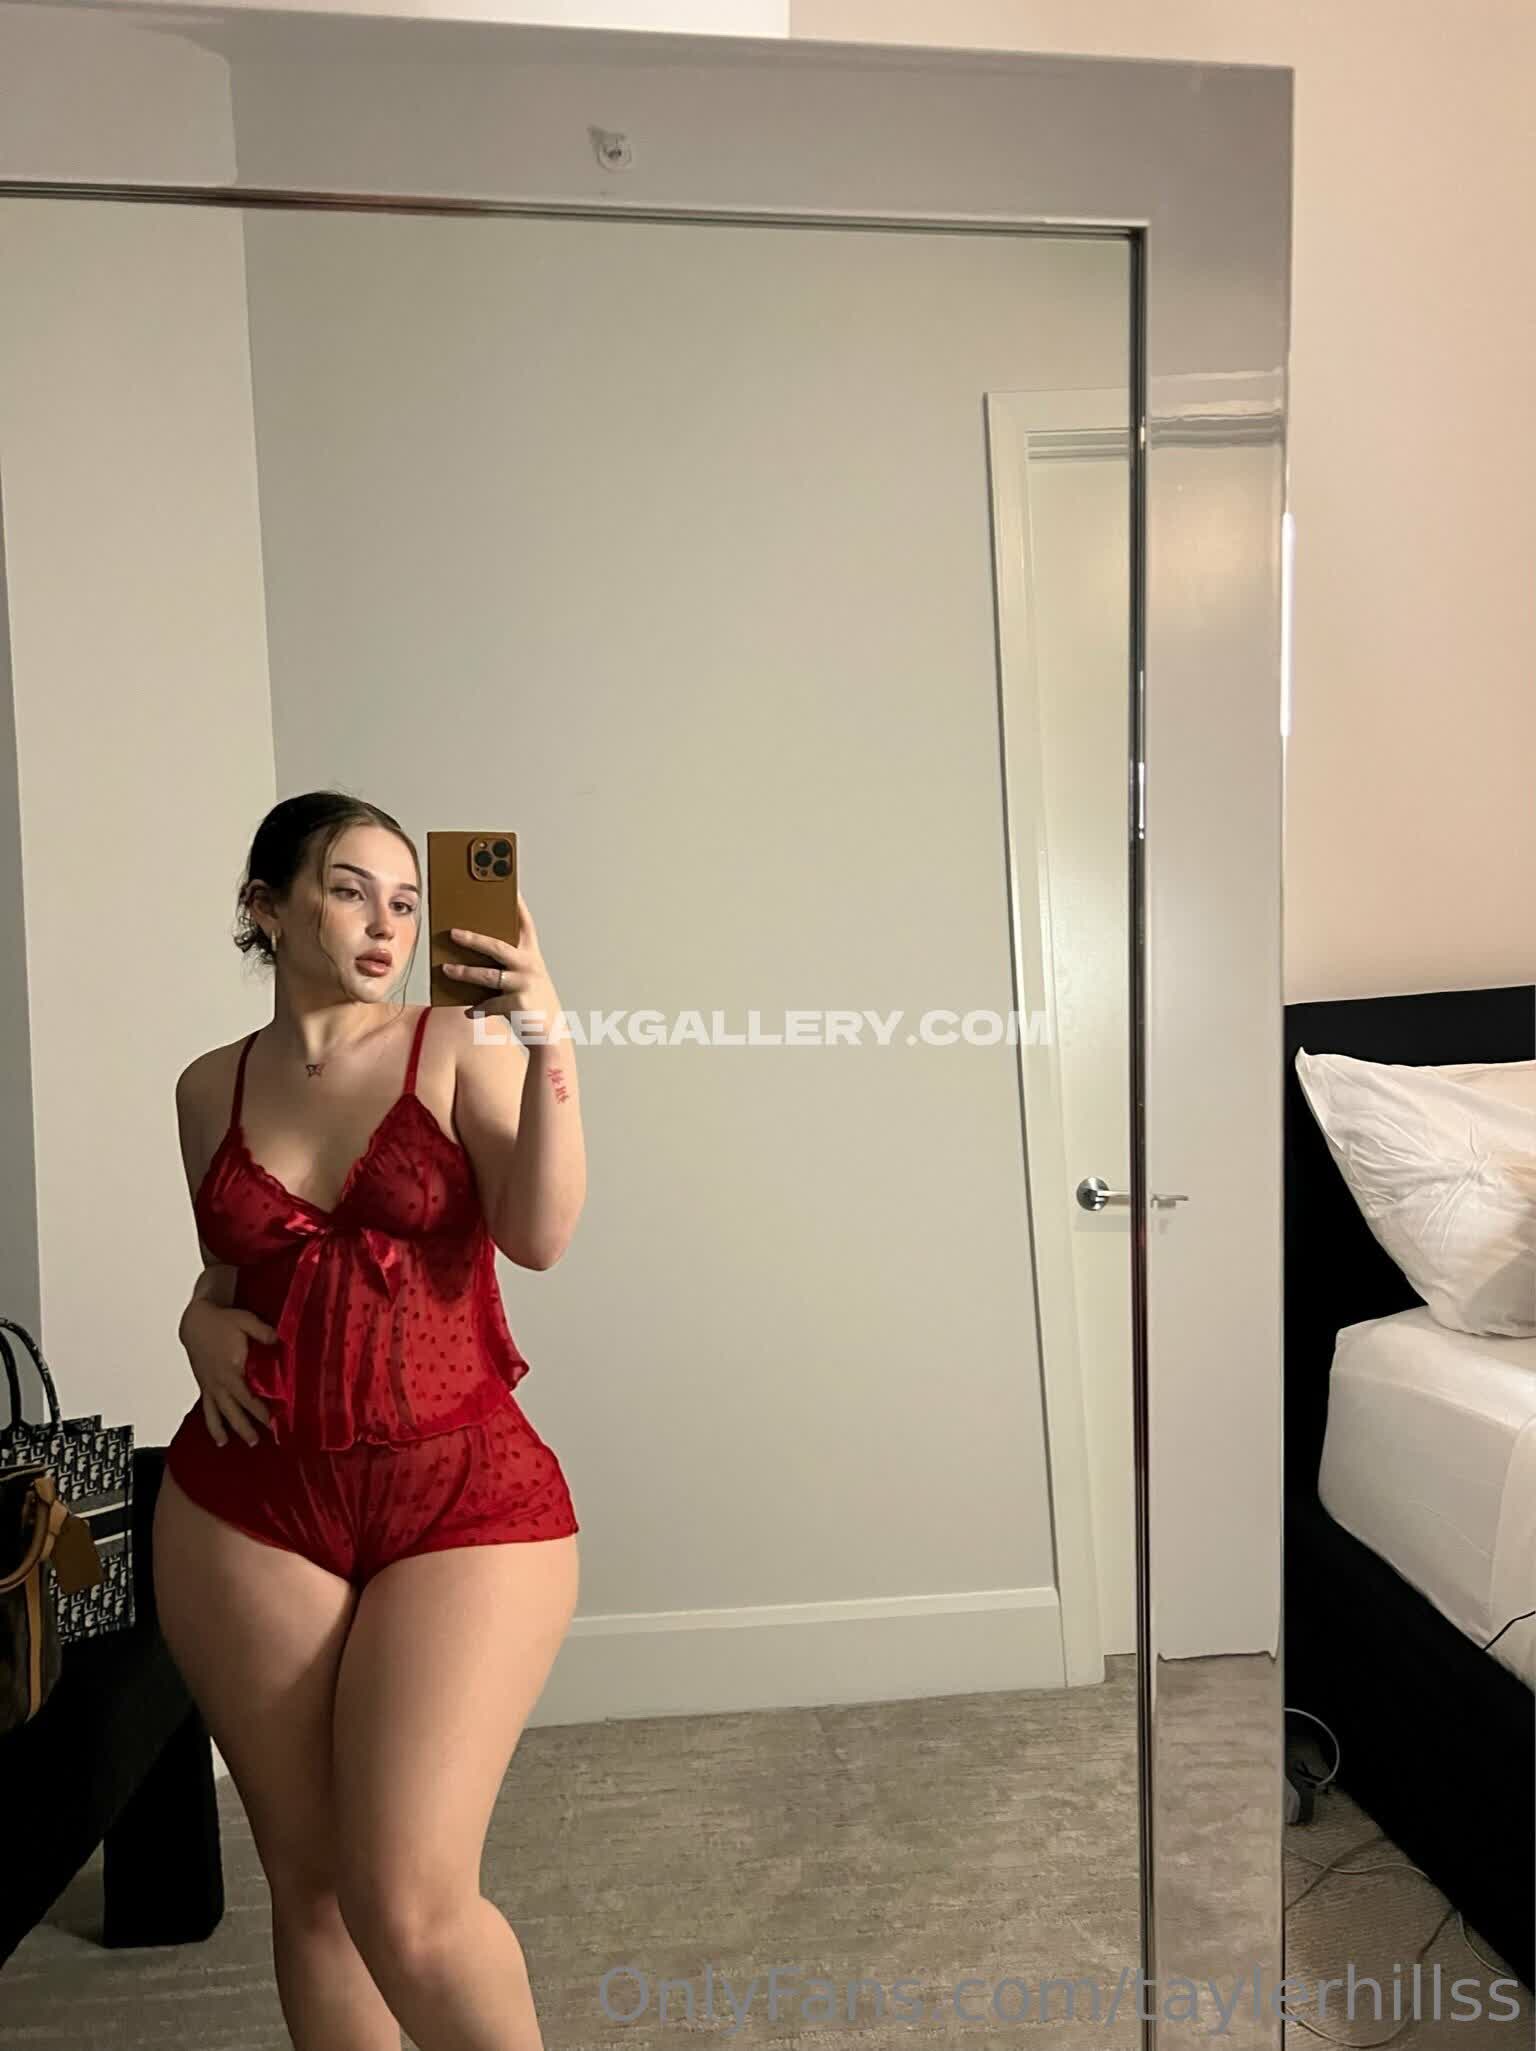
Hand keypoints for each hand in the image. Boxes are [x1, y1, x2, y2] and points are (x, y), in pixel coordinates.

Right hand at [178, 1300, 276, 1447]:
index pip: (248, 1396)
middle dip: (246, 1426)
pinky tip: (219, 1437)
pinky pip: (207, 1409)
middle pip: (234, 1410)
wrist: (195, 1323)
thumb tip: (280, 1340)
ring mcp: (210, 1386)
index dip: (260, 1409)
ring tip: (237, 1443)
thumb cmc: (221, 1321)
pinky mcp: (204, 1386)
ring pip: (219, 1413)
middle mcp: (219, 1382)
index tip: (273, 1420)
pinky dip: (212, 1424)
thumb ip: (263, 1332)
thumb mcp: (245, 1321)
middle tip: (258, 1440)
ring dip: (228, 1429)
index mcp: (231, 1369)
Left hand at [444, 891, 560, 1031]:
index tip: (507, 886)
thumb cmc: (533, 1002)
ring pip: (488, 975)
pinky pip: (489, 1005)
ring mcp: (524, 984)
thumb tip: (472, 954)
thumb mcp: (525, 978)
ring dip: (464, 972)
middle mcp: (530, 966)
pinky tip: (468, 1012)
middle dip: (473, 938)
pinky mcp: (517, 1004)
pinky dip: (477, 1009)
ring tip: (446, 969)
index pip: (525, 924)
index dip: (517, 905)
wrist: (551, 1034)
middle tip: (453, 932)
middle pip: (497, 946)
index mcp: (532, 956)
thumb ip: (507, 966)